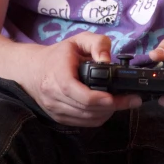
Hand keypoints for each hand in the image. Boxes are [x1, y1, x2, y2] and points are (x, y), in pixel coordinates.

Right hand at [22, 33, 141, 126]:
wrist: (32, 69)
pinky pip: (82, 123)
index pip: (81, 95)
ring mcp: (55, 110)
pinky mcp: (58, 119)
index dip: (101, 99)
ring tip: (122, 103)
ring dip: (107, 113)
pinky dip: (98, 117)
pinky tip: (107, 108)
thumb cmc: (58, 54)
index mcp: (58, 76)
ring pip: (87, 119)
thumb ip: (97, 44)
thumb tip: (108, 61)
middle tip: (131, 100)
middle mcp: (54, 97)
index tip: (117, 97)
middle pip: (88, 109)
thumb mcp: (78, 40)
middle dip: (113, 106)